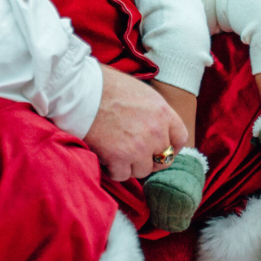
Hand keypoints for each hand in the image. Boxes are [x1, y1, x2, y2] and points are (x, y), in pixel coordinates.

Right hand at [84, 65, 188, 181]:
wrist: (80, 89)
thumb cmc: (106, 85)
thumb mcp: (140, 92)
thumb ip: (153, 113)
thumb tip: (155, 126)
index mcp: (163, 112)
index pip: (180, 139)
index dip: (170, 146)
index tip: (159, 148)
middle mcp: (155, 132)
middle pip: (163, 159)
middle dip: (149, 158)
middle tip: (134, 152)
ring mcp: (138, 147)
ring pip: (142, 170)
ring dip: (130, 164)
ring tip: (116, 151)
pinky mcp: (119, 158)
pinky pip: (122, 175)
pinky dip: (113, 169)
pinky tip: (105, 156)